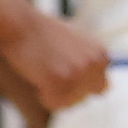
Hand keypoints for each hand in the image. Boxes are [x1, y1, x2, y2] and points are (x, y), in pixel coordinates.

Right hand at [0, 9, 110, 123]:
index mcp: (101, 55)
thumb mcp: (78, 42)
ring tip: (44, 70)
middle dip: (67, 91)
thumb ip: (91, 63)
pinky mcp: (60, 80)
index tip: (63, 71)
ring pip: (69, 102)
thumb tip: (105, 88)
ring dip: (54, 93)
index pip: (100, 87)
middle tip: (50, 71)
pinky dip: (43, 96)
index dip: (79, 84)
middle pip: (84, 97)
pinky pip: (54, 103)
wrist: (22, 24)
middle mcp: (95, 64)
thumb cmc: (45, 33)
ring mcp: (78, 73)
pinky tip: (37, 77)